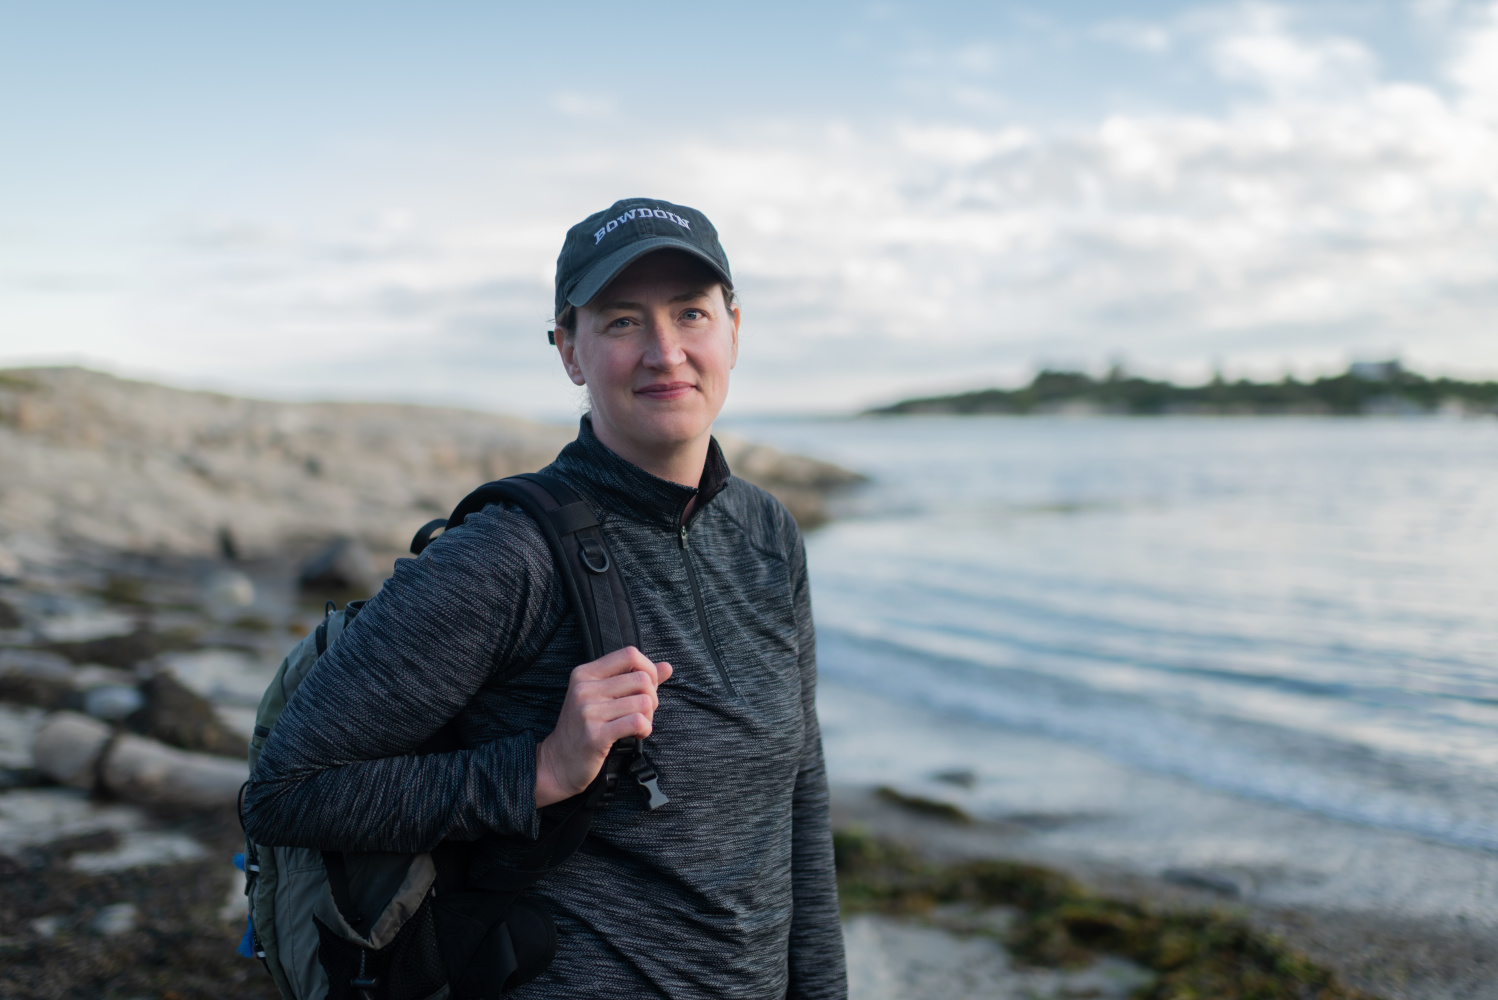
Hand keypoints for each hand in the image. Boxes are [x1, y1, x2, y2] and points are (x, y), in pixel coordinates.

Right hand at [535, 647, 671, 807]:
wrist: (558, 763)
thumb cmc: (584, 728)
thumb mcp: (603, 697)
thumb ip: (634, 679)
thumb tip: (666, 666)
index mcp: (586, 674)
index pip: (629, 654)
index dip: (648, 669)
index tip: (647, 688)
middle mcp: (584, 688)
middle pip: (642, 679)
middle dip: (652, 698)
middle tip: (643, 713)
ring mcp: (588, 711)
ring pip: (643, 702)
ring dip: (649, 717)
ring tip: (638, 725)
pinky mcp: (595, 735)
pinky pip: (637, 722)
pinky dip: (645, 729)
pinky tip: (637, 735)